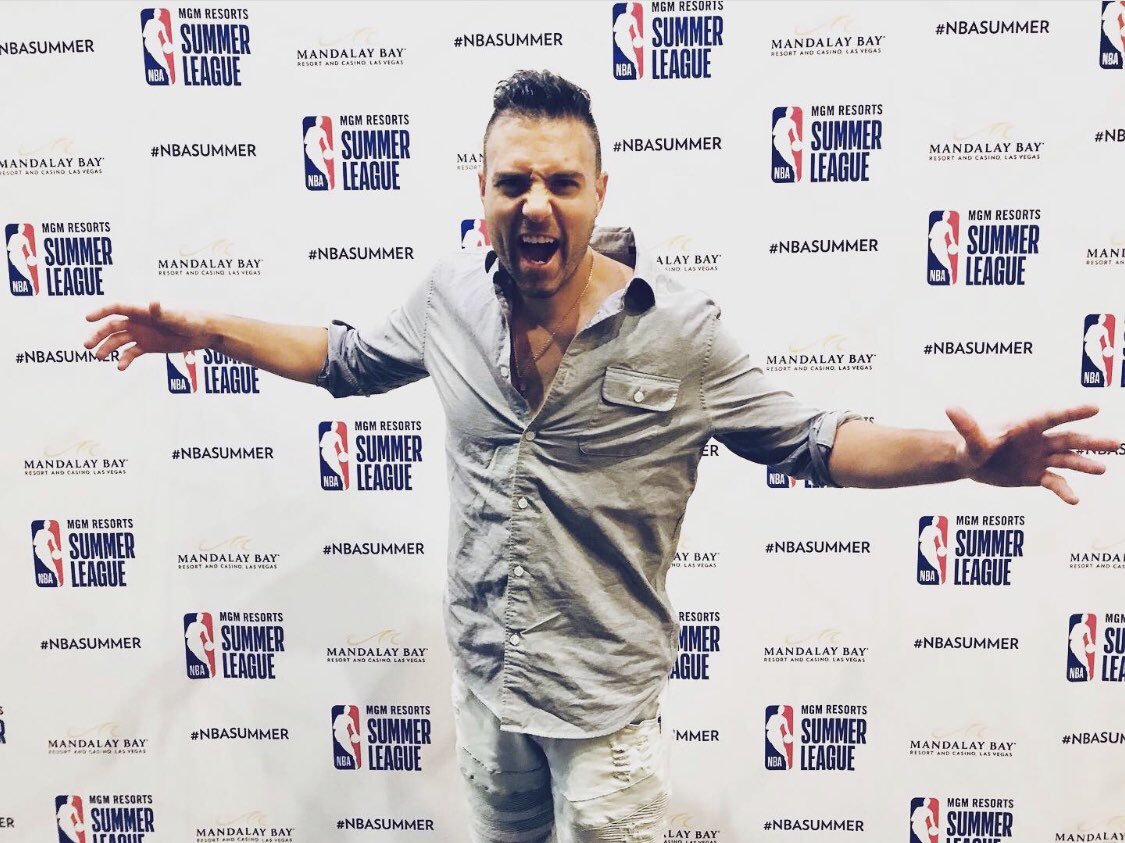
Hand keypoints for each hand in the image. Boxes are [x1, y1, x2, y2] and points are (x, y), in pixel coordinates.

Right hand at [84, 301, 215, 370]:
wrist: (204, 333)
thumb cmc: (192, 320)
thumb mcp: (177, 317)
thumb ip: (163, 312)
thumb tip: (153, 302)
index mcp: (143, 311)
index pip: (117, 308)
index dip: (101, 312)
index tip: (88, 318)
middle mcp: (139, 322)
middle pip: (112, 327)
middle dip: (99, 335)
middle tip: (87, 346)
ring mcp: (142, 334)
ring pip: (119, 341)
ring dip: (108, 349)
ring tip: (99, 357)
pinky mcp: (148, 346)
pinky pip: (131, 353)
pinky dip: (124, 360)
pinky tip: (120, 367)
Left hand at [947, 404, 1118, 503]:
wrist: (970, 462)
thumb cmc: (971, 444)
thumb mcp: (970, 439)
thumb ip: (967, 426)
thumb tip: (950, 408)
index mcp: (1025, 425)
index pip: (1050, 417)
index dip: (1071, 412)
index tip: (1094, 407)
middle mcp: (1038, 439)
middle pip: (1069, 438)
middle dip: (1091, 440)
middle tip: (1116, 442)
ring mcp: (1040, 457)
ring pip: (1068, 459)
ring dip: (1085, 463)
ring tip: (1102, 468)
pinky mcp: (1037, 474)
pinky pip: (1055, 482)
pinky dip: (1064, 490)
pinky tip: (1074, 500)